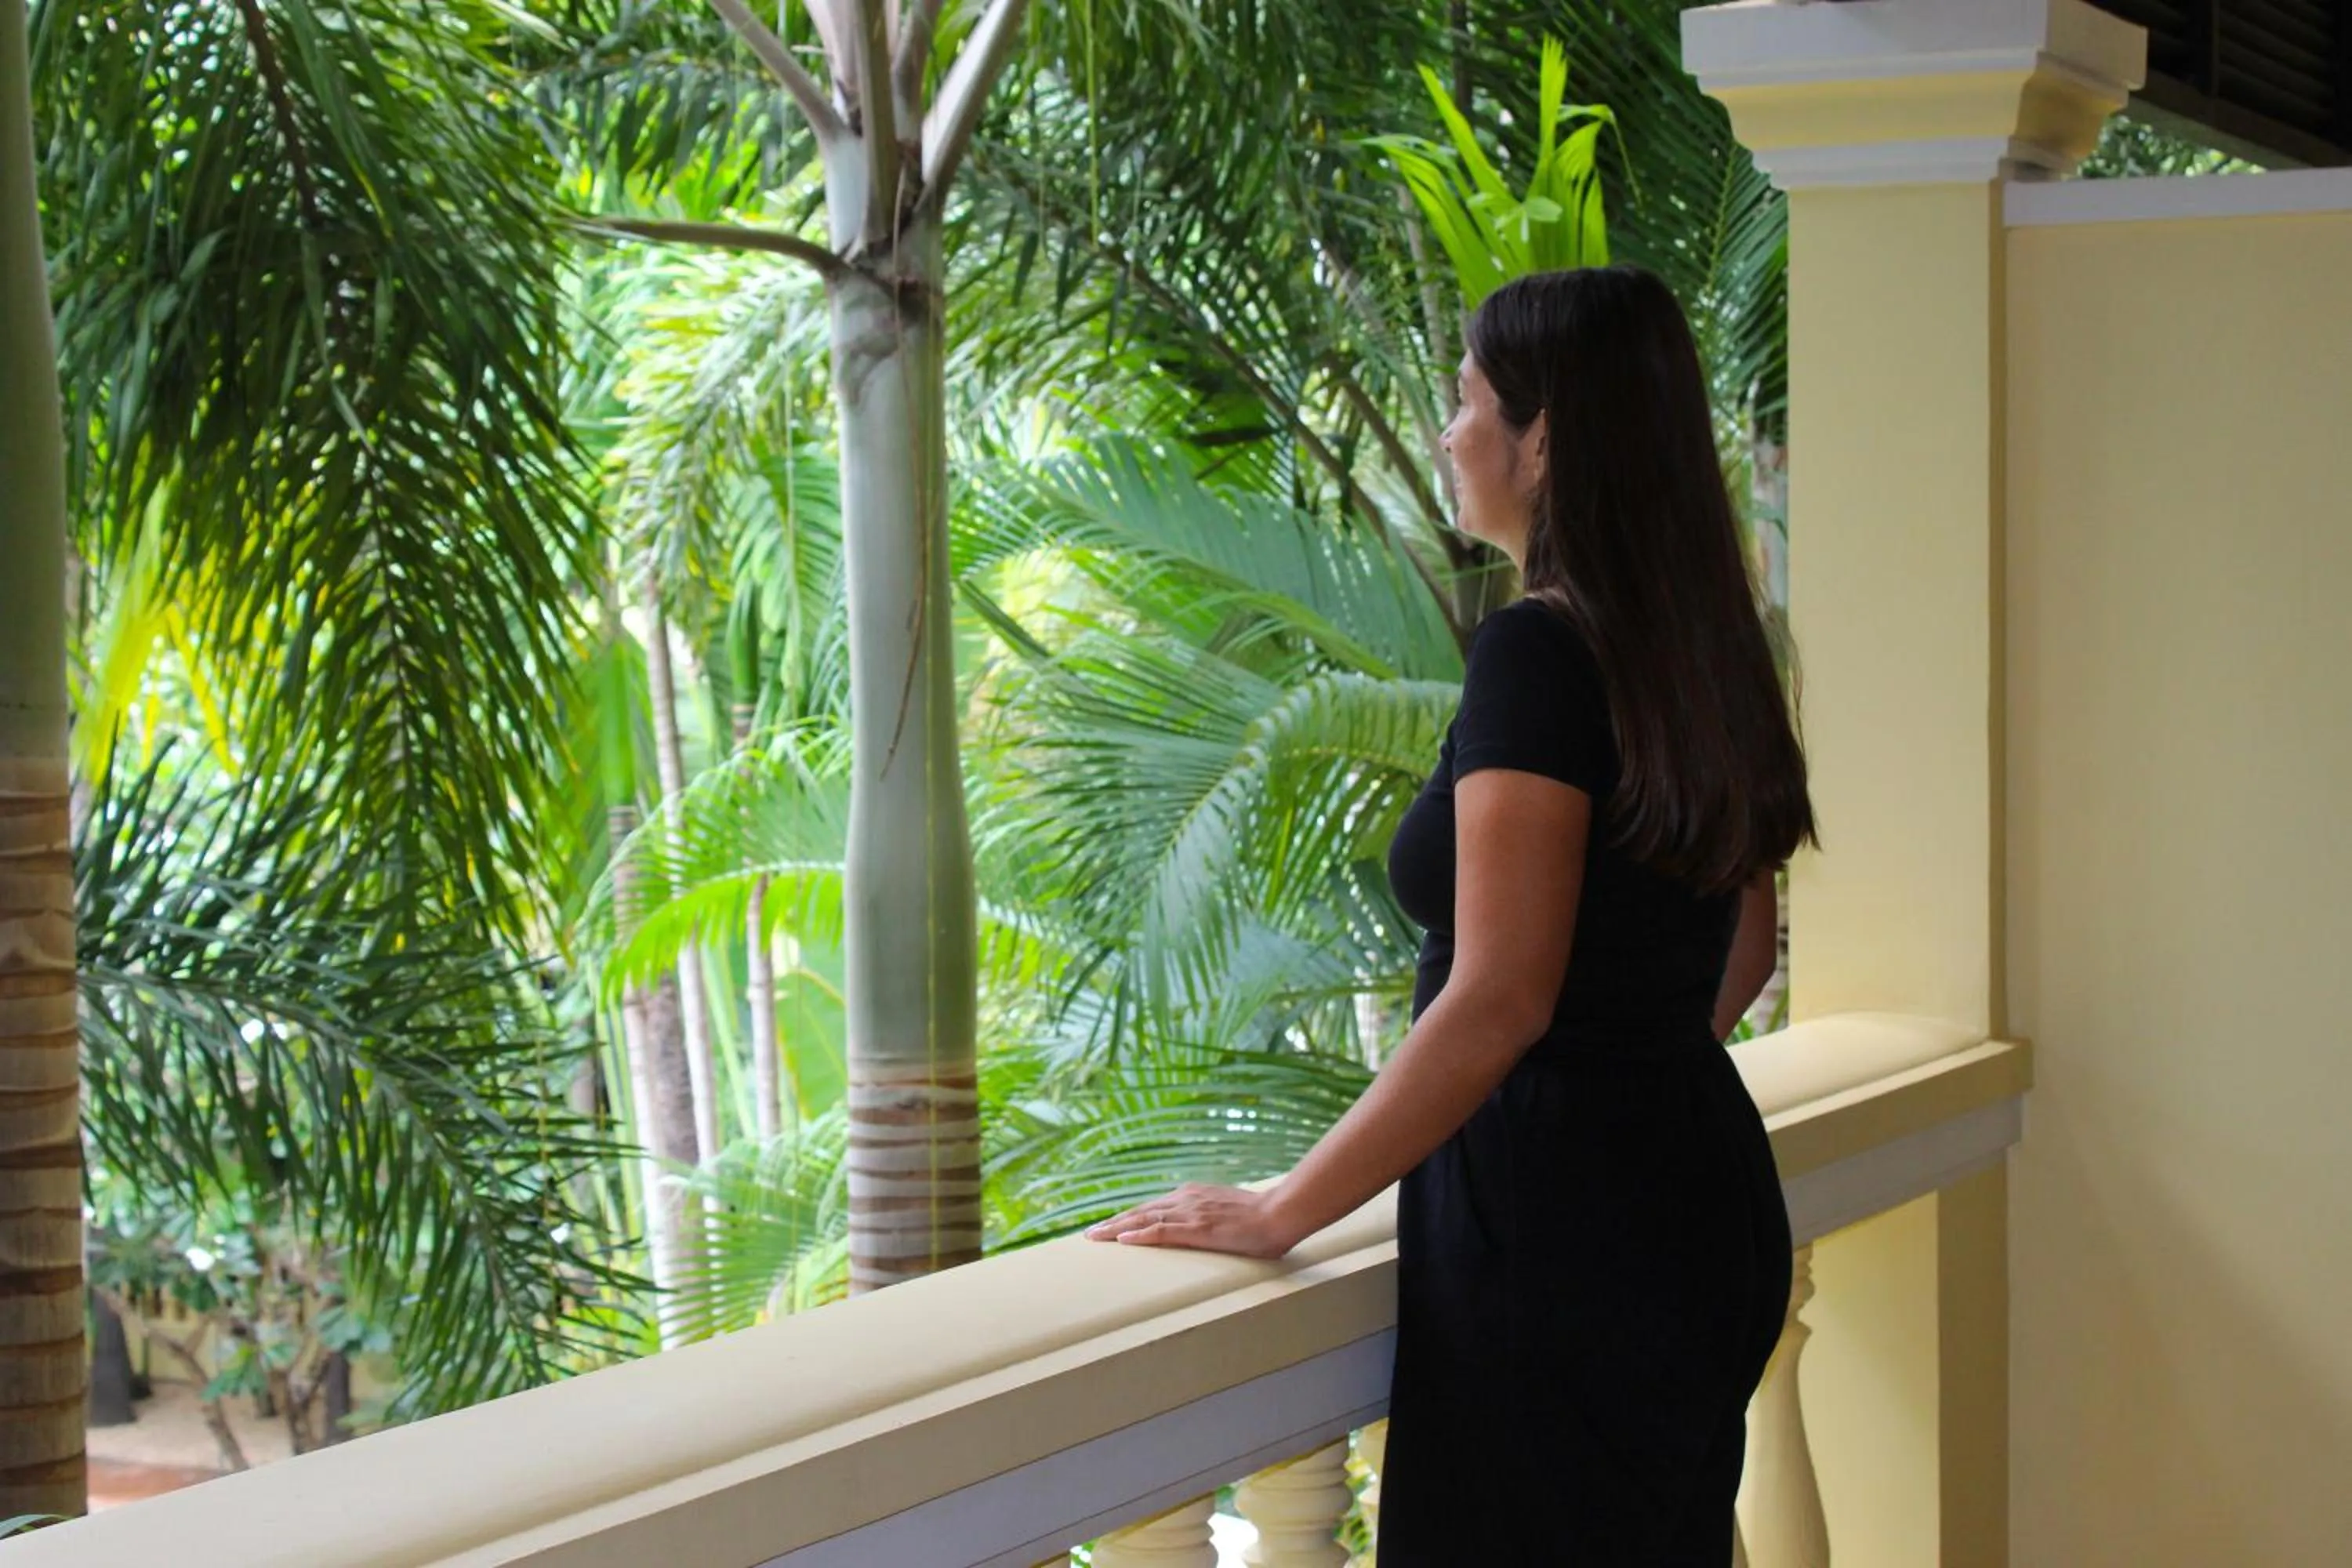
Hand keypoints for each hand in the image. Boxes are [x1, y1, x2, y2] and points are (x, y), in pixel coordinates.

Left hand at [1083, 1183, 1302, 1259]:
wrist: (1280, 1213)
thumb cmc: (1260, 1217)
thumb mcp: (1228, 1213)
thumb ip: (1210, 1217)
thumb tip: (1203, 1229)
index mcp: (1193, 1195)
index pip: (1153, 1207)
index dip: (1129, 1217)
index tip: (1110, 1226)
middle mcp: (1187, 1198)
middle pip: (1141, 1210)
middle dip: (1114, 1222)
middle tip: (1090, 1234)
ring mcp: (1191, 1212)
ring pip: (1144, 1218)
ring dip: (1116, 1228)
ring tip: (1095, 1238)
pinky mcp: (1197, 1228)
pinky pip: (1161, 1231)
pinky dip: (1139, 1234)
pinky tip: (1122, 1240)